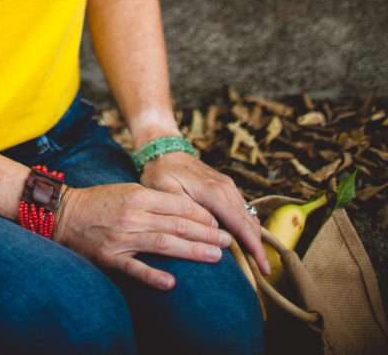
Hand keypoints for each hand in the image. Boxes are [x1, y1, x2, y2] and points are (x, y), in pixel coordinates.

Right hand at [54, 182, 231, 290]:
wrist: (63, 214)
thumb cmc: (99, 202)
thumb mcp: (126, 190)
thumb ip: (153, 200)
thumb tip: (185, 211)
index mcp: (138, 195)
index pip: (178, 205)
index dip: (202, 215)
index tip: (219, 223)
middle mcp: (132, 214)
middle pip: (177, 225)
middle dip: (206, 233)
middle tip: (227, 241)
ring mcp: (121, 237)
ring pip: (164, 244)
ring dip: (192, 251)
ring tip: (215, 257)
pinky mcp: (110, 257)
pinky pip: (134, 268)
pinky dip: (153, 276)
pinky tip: (172, 283)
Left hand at [139, 153, 268, 275]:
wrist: (164, 151)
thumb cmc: (161, 173)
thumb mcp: (166, 192)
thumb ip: (187, 212)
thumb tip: (211, 231)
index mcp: (214, 193)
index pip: (242, 225)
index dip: (255, 248)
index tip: (263, 270)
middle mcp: (227, 189)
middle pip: (250, 223)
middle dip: (259, 248)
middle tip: (262, 273)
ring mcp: (228, 187)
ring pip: (249, 216)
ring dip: (254, 238)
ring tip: (256, 262)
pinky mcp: (226, 187)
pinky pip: (242, 210)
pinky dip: (247, 227)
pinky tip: (244, 242)